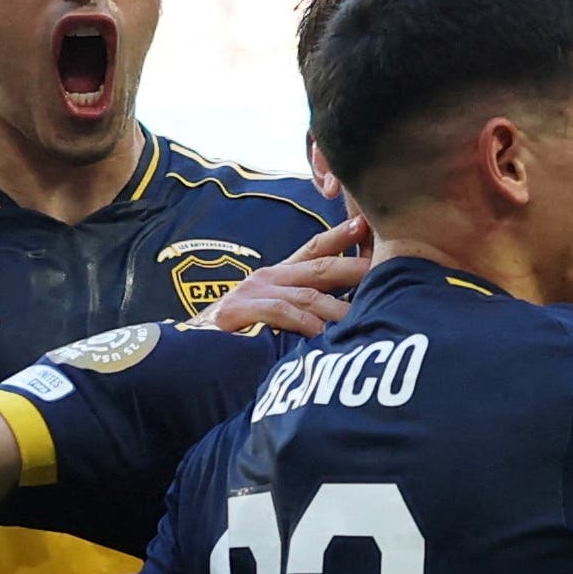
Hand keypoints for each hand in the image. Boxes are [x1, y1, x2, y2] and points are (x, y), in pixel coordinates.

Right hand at [200, 218, 371, 339]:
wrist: (189, 349)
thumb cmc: (234, 337)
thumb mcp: (270, 318)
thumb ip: (301, 311)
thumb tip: (343, 315)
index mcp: (276, 277)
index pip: (313, 250)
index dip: (340, 236)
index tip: (366, 224)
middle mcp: (267, 279)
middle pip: (320, 268)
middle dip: (354, 267)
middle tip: (384, 268)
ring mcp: (254, 294)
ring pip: (308, 295)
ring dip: (339, 306)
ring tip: (366, 315)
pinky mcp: (240, 312)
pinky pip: (282, 314)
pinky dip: (306, 324)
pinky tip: (325, 335)